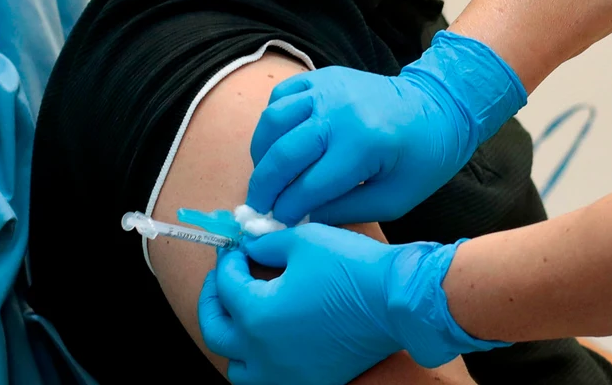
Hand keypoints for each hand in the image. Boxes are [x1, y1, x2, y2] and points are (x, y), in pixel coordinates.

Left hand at [197, 225, 500, 384]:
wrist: (398, 302)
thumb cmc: (353, 269)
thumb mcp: (303, 241)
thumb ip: (265, 244)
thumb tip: (249, 245)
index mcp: (257, 315)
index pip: (226, 286)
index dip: (227, 261)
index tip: (235, 248)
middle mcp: (263, 353)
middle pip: (216, 331)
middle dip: (214, 300)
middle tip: (225, 279)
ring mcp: (285, 374)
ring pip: (237, 368)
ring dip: (233, 341)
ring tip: (244, 317)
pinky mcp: (309, 382)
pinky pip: (268, 379)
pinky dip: (261, 362)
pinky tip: (272, 340)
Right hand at [246, 32, 526, 223]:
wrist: (439, 107)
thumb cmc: (421, 160)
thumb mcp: (393, 200)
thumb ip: (344, 211)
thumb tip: (298, 218)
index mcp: (363, 145)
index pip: (308, 186)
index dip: (286, 210)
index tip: (275, 225)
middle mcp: (340, 111)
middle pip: (283, 154)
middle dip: (264, 188)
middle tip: (257, 208)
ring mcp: (328, 88)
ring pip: (273, 121)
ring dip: (261, 154)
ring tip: (264, 178)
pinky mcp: (323, 77)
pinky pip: (281, 97)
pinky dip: (271, 122)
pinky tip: (277, 144)